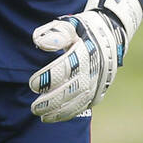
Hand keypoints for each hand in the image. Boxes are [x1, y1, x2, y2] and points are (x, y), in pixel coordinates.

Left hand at [28, 0, 142, 121]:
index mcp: (88, 50)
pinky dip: (69, 113)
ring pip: (80, 100)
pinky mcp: (99, 90)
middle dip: (53, 100)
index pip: (68, 67)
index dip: (50, 77)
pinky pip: (85, 105)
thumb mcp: (70, 25)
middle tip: (34, 107)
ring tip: (42, 116)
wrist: (109, 35)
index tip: (32, 84)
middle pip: (74, 88)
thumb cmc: (82, 30)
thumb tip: (40, 43)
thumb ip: (56, 33)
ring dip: (60, 111)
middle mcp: (96, 68)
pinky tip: (54, 117)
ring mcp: (99, 81)